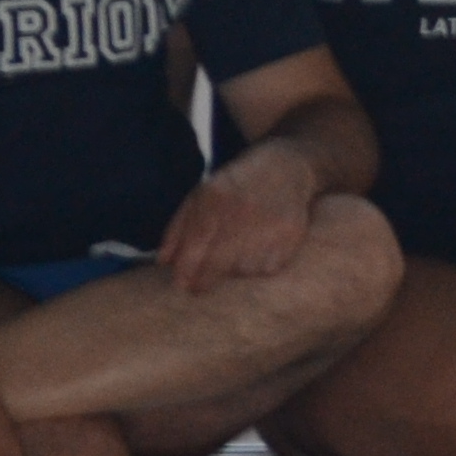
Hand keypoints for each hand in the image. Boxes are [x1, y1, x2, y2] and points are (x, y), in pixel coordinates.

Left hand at [157, 149, 313, 292]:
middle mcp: (243, 211)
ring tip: (235, 254)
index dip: (185, 270)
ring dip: (233, 270)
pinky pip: (267, 268)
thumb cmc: (235, 185)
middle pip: (218, 263)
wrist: (287, 167)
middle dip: (204, 281)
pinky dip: (258, 267)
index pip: (194, 245)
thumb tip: (163, 261)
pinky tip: (258, 250)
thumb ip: (178, 227)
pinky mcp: (291, 236)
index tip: (182, 284)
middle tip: (198, 288)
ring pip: (242, 269)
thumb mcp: (200, 195)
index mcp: (215, 197)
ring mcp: (269, 224)